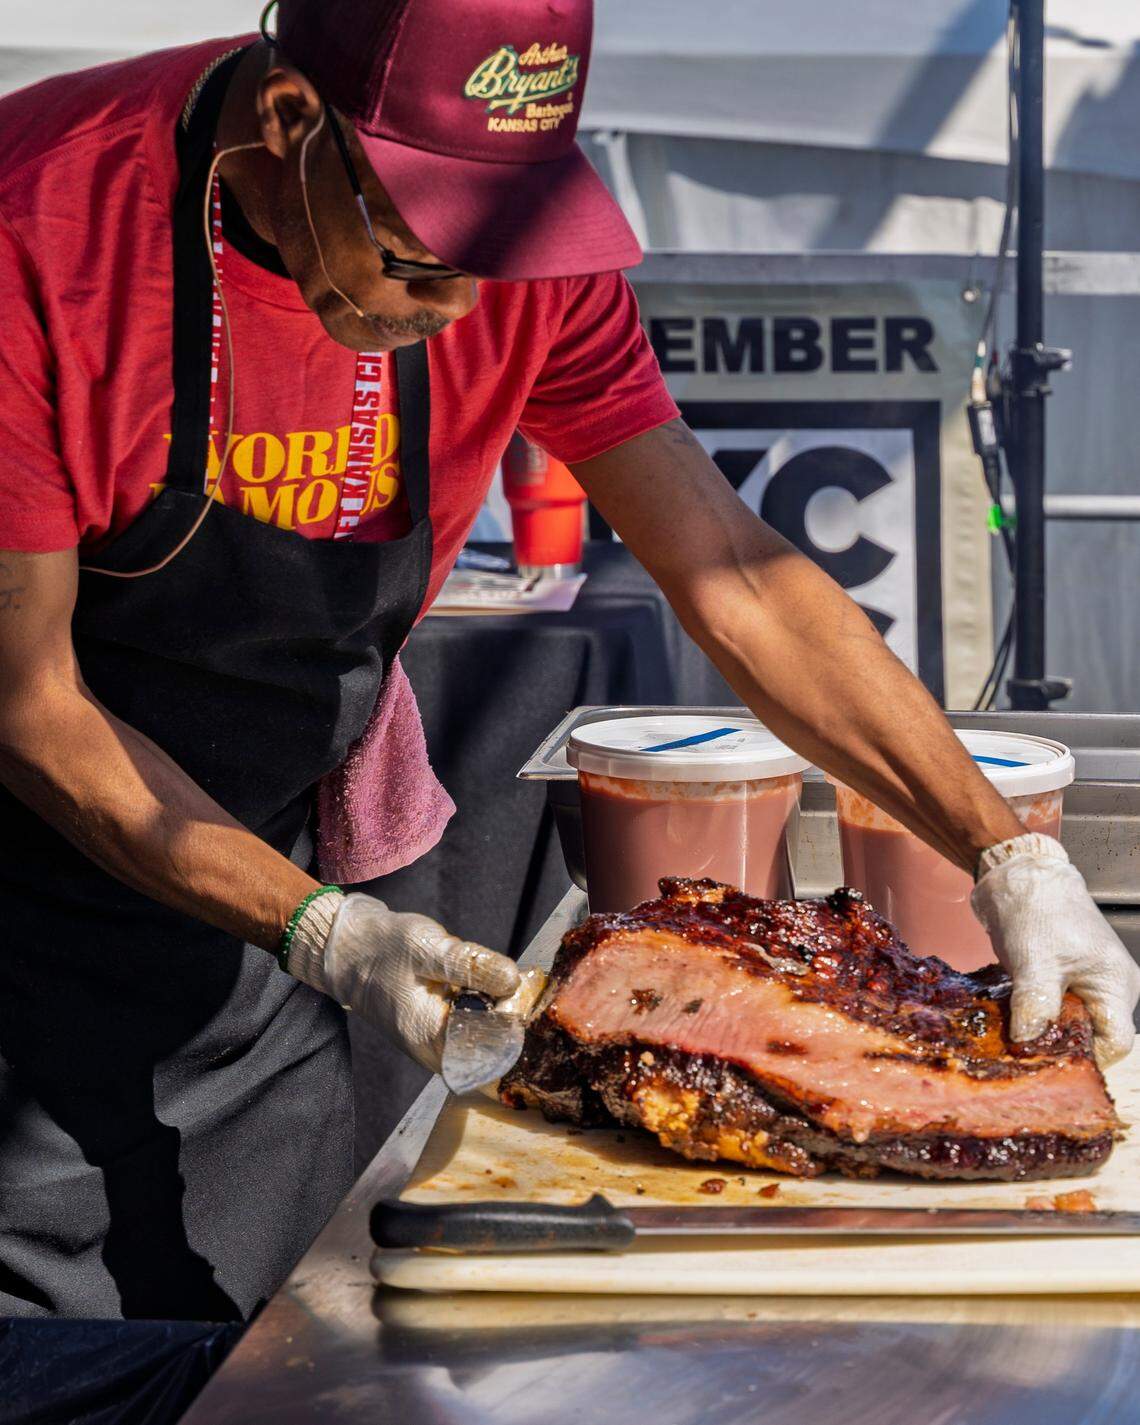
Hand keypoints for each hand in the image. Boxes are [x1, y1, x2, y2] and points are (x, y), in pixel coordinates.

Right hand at [286, 891, 519, 1071]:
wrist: (347, 948)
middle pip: (491, 1047)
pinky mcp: (437, 1028)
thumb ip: (471, 966)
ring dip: (497, 1007)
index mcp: (430, 1039)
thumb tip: (513, 980)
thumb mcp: (428, 948)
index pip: (492, 1050)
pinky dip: (483, 1002)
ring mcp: (435, 1042)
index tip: (521, 992)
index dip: (513, 1022)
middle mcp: (433, 1051)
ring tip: (490, 977)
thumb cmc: (382, 948)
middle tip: (513, 980)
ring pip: (484, 1034)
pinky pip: (471, 1023)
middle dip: (508, 1014)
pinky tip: (476, 980)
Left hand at [971, 834, 1139, 1067]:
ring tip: (1014, 1039)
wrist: (1019, 876)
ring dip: (1045, 1032)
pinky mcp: (1065, 978)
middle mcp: (1110, 988)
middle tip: (1023, 1057)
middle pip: (1094, 1036)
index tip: (1046, 1062)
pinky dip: (1037, 1016)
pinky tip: (1013, 1021)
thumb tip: (1028, 1043)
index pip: (1115, 1042)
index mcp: (1117, 985)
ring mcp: (1088, 982)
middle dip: (1060, 1048)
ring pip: (1072, 1024)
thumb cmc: (1036, 911)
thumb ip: (1036, 1005)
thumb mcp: (1035, 962)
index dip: (1084, 1057)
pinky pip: (1057, 1008)